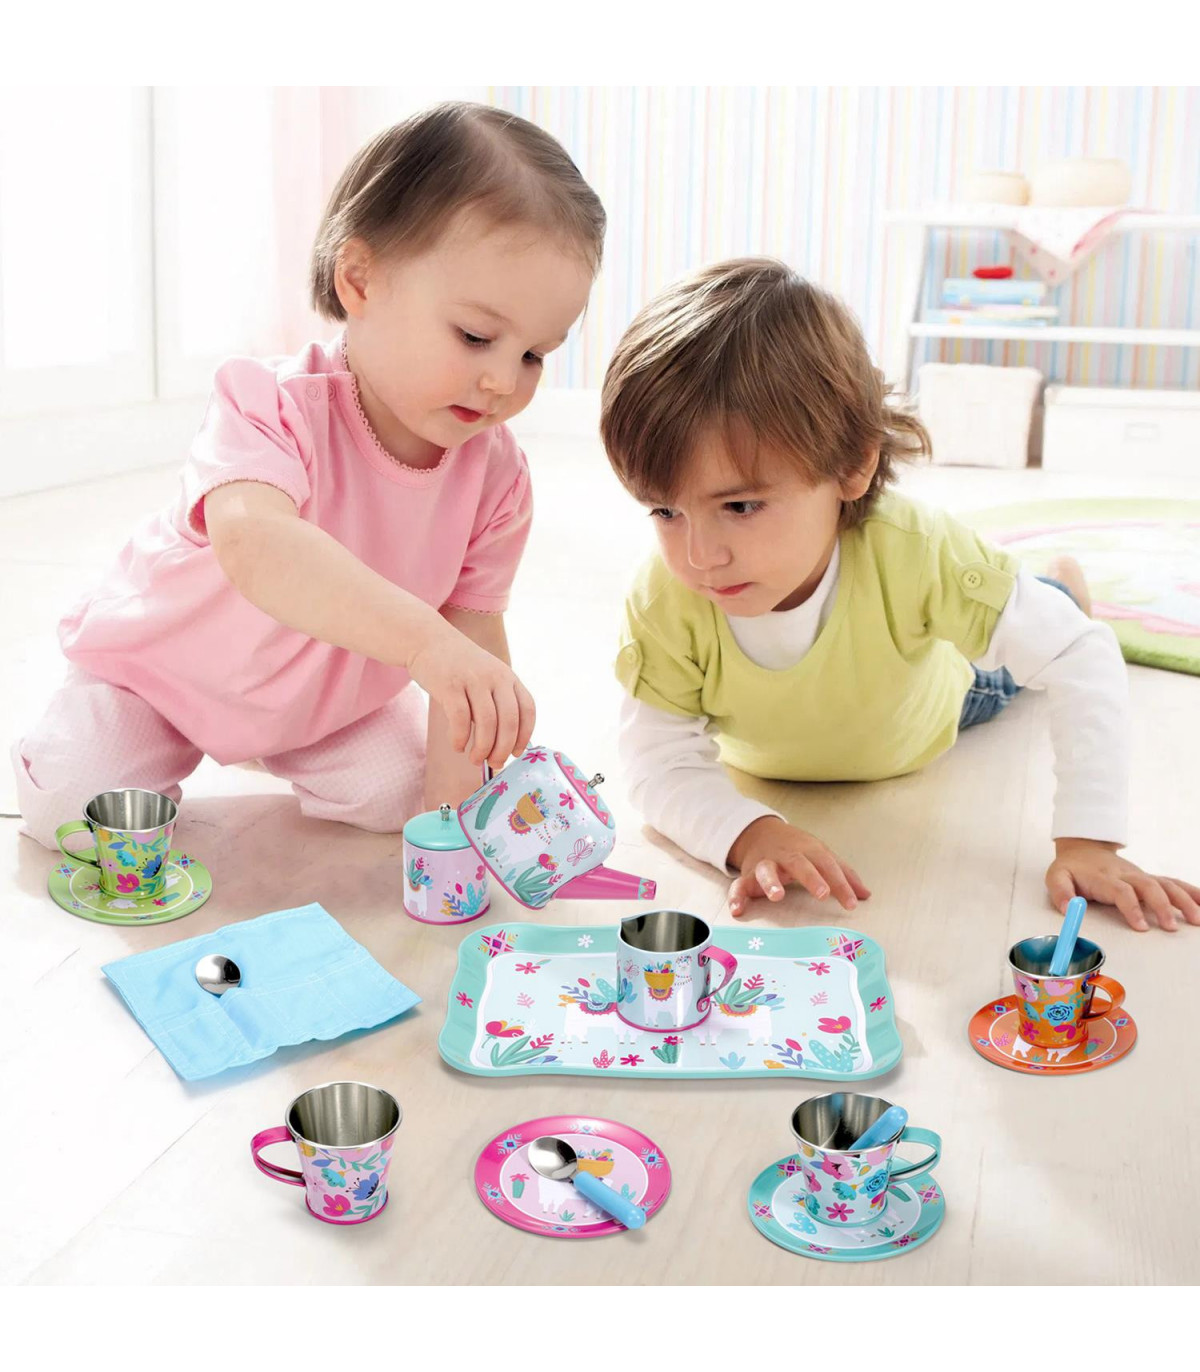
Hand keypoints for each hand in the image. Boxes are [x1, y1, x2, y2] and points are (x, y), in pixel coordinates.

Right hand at [407, 623, 535, 769]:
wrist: (428, 640)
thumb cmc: (459, 668)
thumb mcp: (487, 677)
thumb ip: (497, 703)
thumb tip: (504, 745)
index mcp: (508, 677)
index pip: (527, 709)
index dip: (525, 735)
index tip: (515, 753)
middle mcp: (495, 677)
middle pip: (509, 721)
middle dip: (503, 749)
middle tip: (494, 763)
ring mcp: (473, 679)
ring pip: (487, 723)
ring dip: (482, 748)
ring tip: (474, 759)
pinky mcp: (449, 685)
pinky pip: (460, 719)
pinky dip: (460, 738)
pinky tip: (457, 746)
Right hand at [726, 816, 869, 916]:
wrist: (760, 832)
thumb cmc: (797, 849)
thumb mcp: (821, 855)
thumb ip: (843, 874)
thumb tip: (866, 895)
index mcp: (808, 850)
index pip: (828, 866)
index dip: (841, 884)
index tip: (852, 904)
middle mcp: (787, 855)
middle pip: (799, 864)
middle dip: (811, 878)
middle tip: (822, 894)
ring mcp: (766, 863)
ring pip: (766, 870)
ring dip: (770, 882)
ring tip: (776, 897)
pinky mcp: (748, 875)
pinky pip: (739, 884)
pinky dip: (736, 896)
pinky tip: (737, 910)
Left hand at [1046, 838, 1199, 931]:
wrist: (1084, 848)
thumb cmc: (1071, 868)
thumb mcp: (1056, 877)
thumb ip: (1060, 893)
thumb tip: (1068, 910)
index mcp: (1104, 877)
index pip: (1121, 891)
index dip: (1132, 908)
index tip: (1140, 927)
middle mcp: (1127, 875)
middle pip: (1149, 886)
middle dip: (1162, 906)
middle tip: (1171, 928)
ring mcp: (1140, 875)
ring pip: (1165, 884)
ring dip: (1183, 899)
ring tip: (1196, 919)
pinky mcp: (1149, 878)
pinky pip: (1173, 882)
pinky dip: (1190, 891)